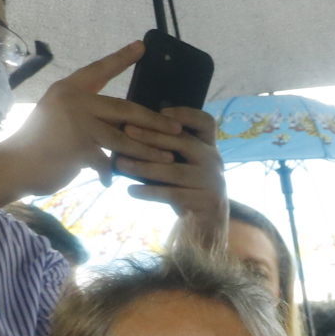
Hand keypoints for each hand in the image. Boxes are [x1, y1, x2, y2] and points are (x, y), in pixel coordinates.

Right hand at [0, 43, 179, 194]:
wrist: (12, 165)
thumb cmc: (38, 143)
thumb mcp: (59, 117)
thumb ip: (85, 114)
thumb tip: (120, 120)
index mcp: (69, 89)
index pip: (100, 69)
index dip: (121, 58)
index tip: (143, 46)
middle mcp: (73, 101)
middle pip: (125, 108)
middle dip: (154, 120)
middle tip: (177, 127)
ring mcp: (76, 124)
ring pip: (123, 137)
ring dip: (148, 149)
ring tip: (168, 155)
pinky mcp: (78, 149)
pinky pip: (107, 163)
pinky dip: (111, 173)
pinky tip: (112, 182)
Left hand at [124, 104, 227, 250]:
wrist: (206, 224)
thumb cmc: (186, 187)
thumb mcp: (182, 163)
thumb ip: (167, 147)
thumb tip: (130, 127)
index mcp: (209, 146)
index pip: (205, 122)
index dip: (185, 113)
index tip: (161, 111)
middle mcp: (214, 160)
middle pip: (183, 142)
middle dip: (152, 136)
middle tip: (126, 131)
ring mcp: (212, 181)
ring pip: (175, 170)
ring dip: (144, 166)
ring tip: (120, 164)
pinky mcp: (207, 202)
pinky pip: (174, 194)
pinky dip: (150, 192)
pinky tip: (131, 191)